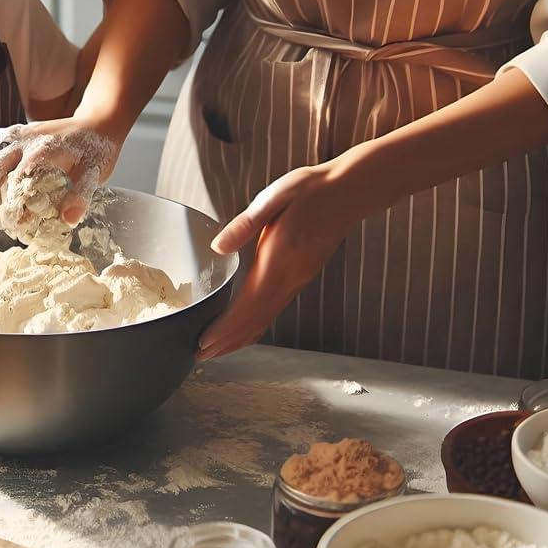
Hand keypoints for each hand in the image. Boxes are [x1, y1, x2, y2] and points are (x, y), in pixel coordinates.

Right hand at [0, 117, 119, 233]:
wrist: (95, 124)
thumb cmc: (95, 150)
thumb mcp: (95, 173)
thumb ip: (82, 194)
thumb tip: (68, 219)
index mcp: (41, 148)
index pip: (14, 180)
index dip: (12, 209)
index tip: (18, 229)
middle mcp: (19, 139)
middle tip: (2, 227)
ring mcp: (8, 137)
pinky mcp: (4, 139)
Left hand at [197, 163, 358, 359]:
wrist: (349, 192)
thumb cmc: (310, 191)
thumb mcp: (274, 198)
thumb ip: (245, 224)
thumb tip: (218, 247)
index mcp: (278, 262)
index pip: (247, 307)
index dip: (224, 329)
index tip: (203, 343)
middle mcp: (289, 280)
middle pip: (254, 322)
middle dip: (226, 342)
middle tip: (198, 356)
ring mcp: (296, 282)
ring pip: (265, 320)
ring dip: (239, 339)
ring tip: (215, 350)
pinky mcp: (299, 278)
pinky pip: (273, 311)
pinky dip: (254, 327)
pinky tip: (244, 329)